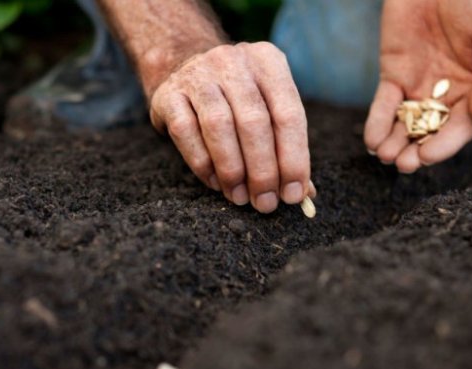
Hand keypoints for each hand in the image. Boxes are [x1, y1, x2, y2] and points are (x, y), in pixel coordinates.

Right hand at [149, 42, 314, 212]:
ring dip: (232, 170)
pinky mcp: (168, 94)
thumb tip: (303, 193)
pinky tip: (215, 182)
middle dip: (263, 171)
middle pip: (254, 122)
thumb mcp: (266, 106)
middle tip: (265, 203)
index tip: (293, 195)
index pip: (289, 114)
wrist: (181, 64)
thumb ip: (286, 145)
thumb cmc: (235, 98)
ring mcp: (198, 74)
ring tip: (240, 197)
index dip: (294, 159)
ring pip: (219, 126)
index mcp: (268, 62)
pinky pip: (185, 132)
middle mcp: (233, 62)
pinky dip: (202, 163)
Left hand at [364, 0, 471, 172]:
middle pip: (431, 132)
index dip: (444, 145)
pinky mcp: (394, 76)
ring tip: (385, 156)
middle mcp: (448, 95)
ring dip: (394, 143)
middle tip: (403, 164)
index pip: (461, 127)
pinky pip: (385, 105)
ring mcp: (419, 87)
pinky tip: (372, 140)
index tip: (427, 157)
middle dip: (416, 151)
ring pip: (406, 124)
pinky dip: (377, 124)